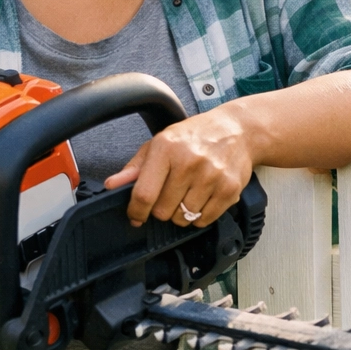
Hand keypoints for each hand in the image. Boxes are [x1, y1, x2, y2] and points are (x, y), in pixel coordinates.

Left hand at [105, 108, 254, 227]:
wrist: (237, 130)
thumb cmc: (196, 136)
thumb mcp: (160, 143)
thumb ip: (135, 167)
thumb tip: (113, 185)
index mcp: (166, 148)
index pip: (144, 194)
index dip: (136, 211)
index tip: (136, 215)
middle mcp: (189, 161)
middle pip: (163, 211)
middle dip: (162, 209)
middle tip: (170, 195)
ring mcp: (211, 176)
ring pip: (184, 217)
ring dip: (182, 213)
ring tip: (187, 195)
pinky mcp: (229, 188)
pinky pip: (205, 219)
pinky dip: (200, 216)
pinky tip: (202, 198)